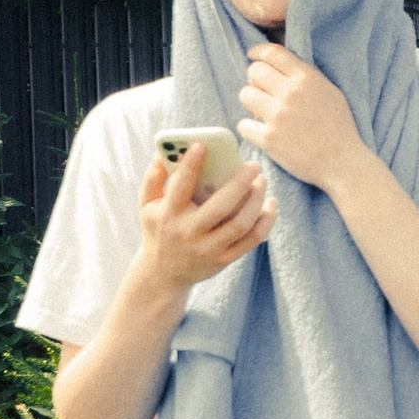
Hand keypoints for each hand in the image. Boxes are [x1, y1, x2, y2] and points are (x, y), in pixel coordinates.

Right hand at [134, 140, 270, 298]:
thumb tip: (164, 152)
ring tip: (262, 181)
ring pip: (241, 223)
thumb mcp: (147, 205)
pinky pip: (252, 239)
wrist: (163, 274)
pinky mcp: (224, 260)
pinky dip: (266, 221)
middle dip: (240, 183)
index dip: (191, 164)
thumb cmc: (158, 229)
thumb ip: (153, 178)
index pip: (180, 186)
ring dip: (257, 200)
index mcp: (169, 215)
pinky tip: (270, 204)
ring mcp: (209, 249)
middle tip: (252, 165)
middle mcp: (189, 233)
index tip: (203, 145)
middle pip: (221, 207)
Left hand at [238, 45, 365, 194]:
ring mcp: (278, 116)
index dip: (258, 52)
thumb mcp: (331, 92)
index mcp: (307, 79)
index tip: (253, 56)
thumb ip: (309, 76)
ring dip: (252, 103)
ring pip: (245, 95)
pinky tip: (262, 132)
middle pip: (254, 72)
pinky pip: (243, 124)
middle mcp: (290, 93)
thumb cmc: (339, 128)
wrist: (342, 162)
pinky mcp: (268, 139)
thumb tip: (286, 64)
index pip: (273, 53)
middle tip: (263, 91)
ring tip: (263, 112)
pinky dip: (250, 128)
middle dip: (255, 80)